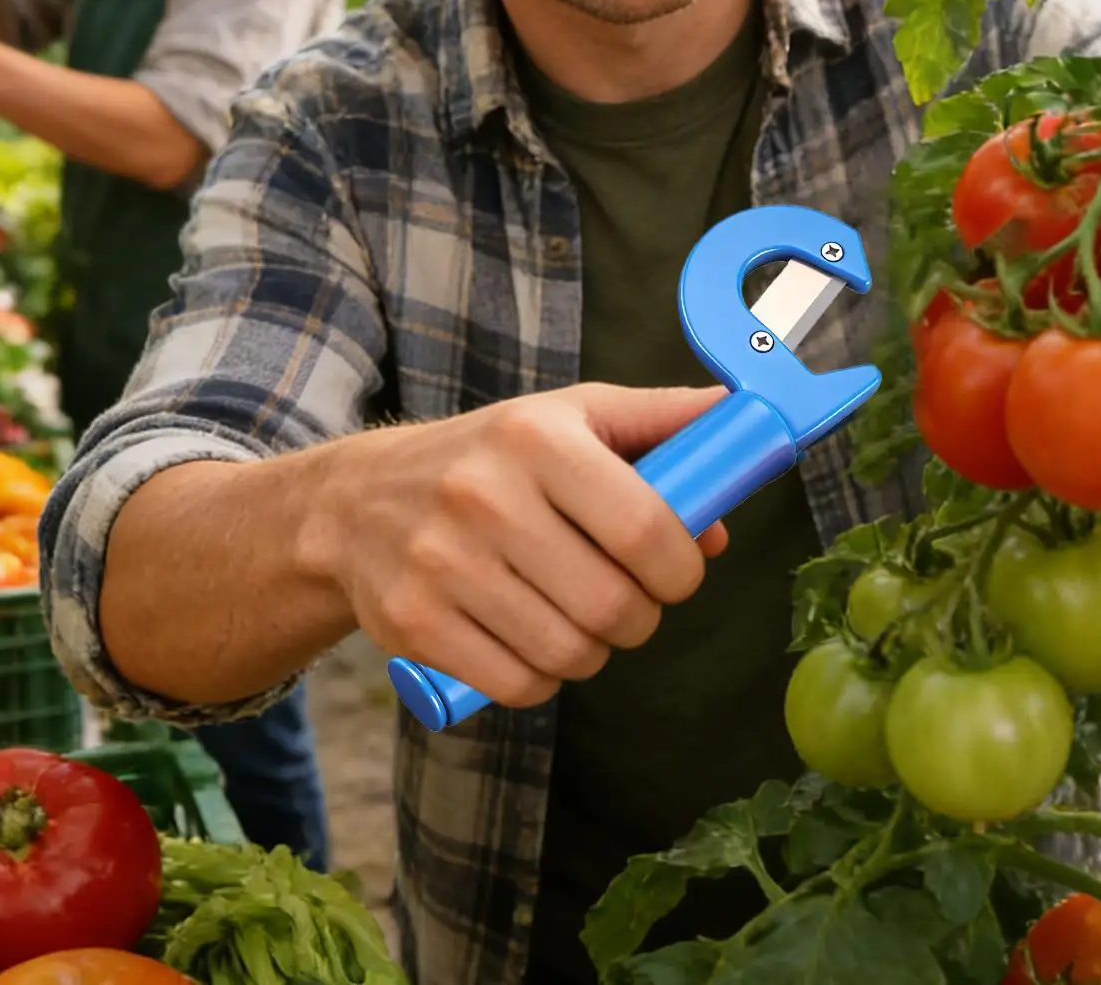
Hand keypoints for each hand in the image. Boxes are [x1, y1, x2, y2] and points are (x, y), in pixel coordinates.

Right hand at [319, 382, 729, 709]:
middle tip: (630, 601)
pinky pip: (517, 686)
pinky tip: (532, 642)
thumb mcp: (568, 416)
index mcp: (535, 437)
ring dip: (594, 651)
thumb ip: (659, 420)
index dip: (682, 567)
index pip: (646, 527)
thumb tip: (744, 424)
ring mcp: (441, 563)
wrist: (356, 502)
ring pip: (569, 653)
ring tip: (580, 619)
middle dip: (641, 617)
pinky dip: (542, 679)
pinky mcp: (413, 624)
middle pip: (612, 605)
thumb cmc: (489, 456)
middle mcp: (483, 495)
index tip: (678, 569)